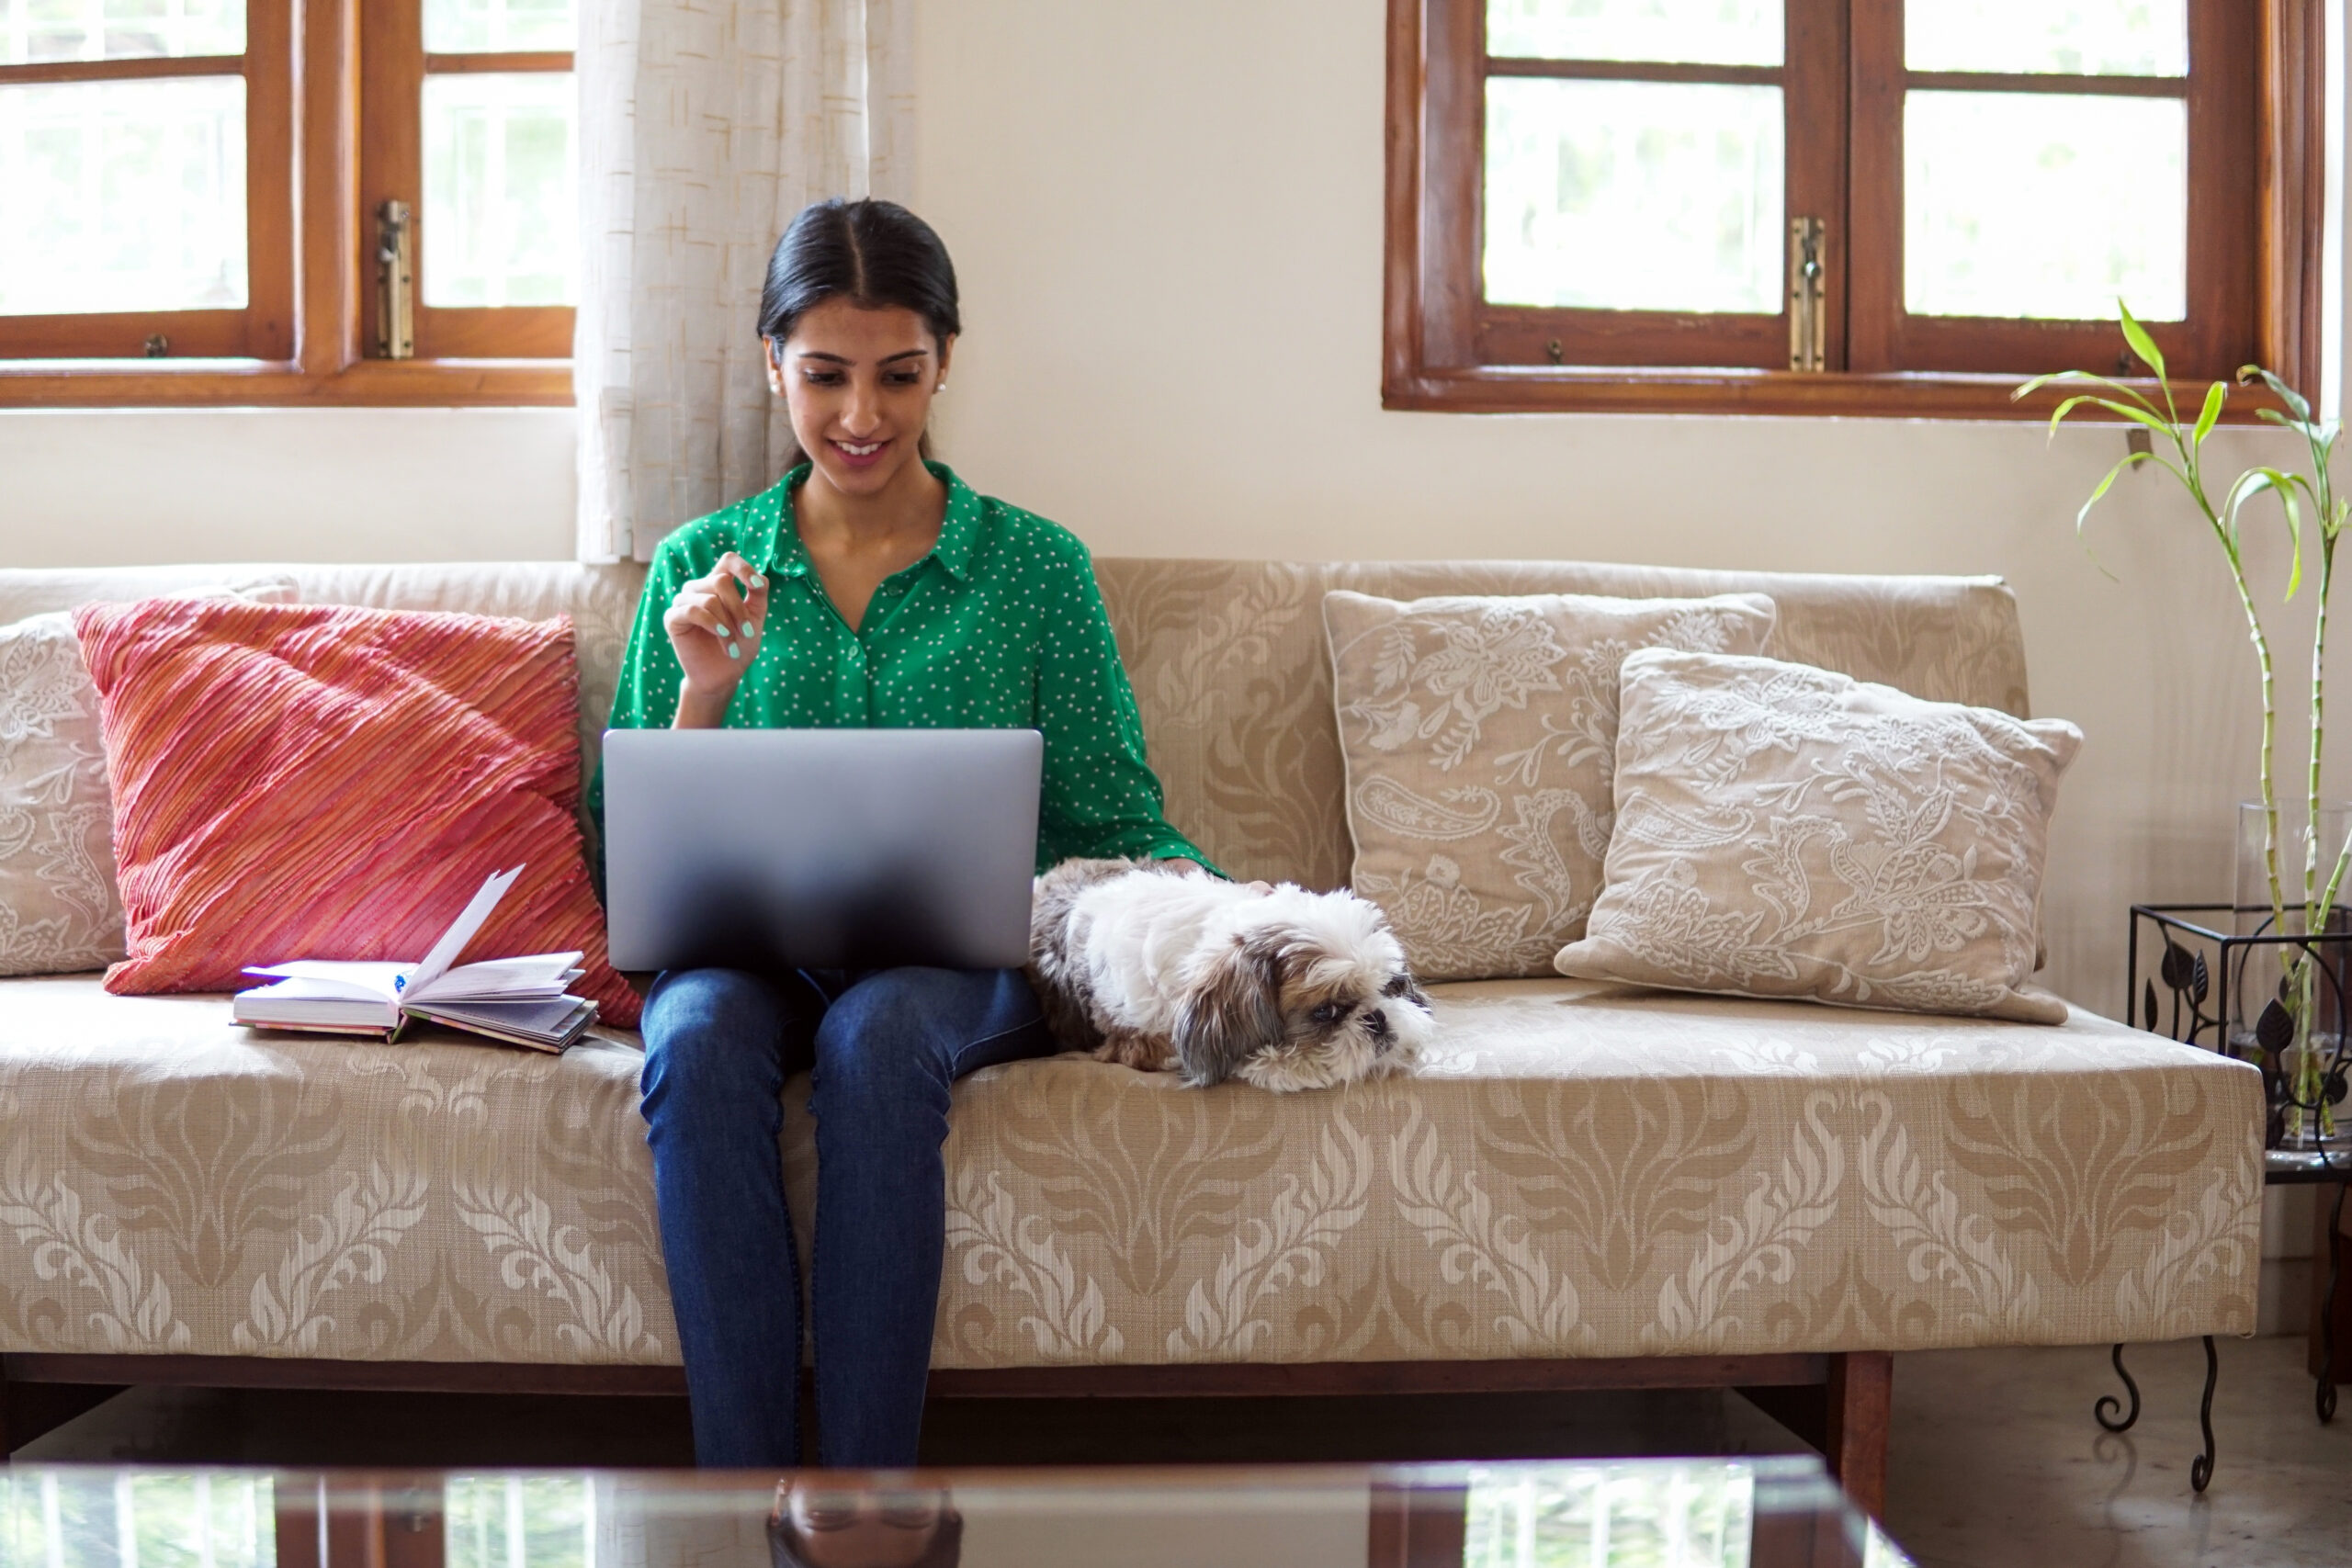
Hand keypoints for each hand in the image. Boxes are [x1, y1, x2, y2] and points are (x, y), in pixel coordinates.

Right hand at [665, 552, 768, 722]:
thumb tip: (760, 577)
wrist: (723, 675)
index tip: (756, 586)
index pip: (728, 560)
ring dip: (727, 624)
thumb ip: (758, 595)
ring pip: (709, 599)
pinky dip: (712, 625)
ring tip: (733, 645)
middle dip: (739, 608)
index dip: (743, 568)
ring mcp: (683, 601)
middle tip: (748, 633)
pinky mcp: (672, 618)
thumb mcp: (755, 619)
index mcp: (718, 583)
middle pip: (721, 581)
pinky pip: (692, 611)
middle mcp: (699, 588)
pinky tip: (722, 638)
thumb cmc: (739, 646)